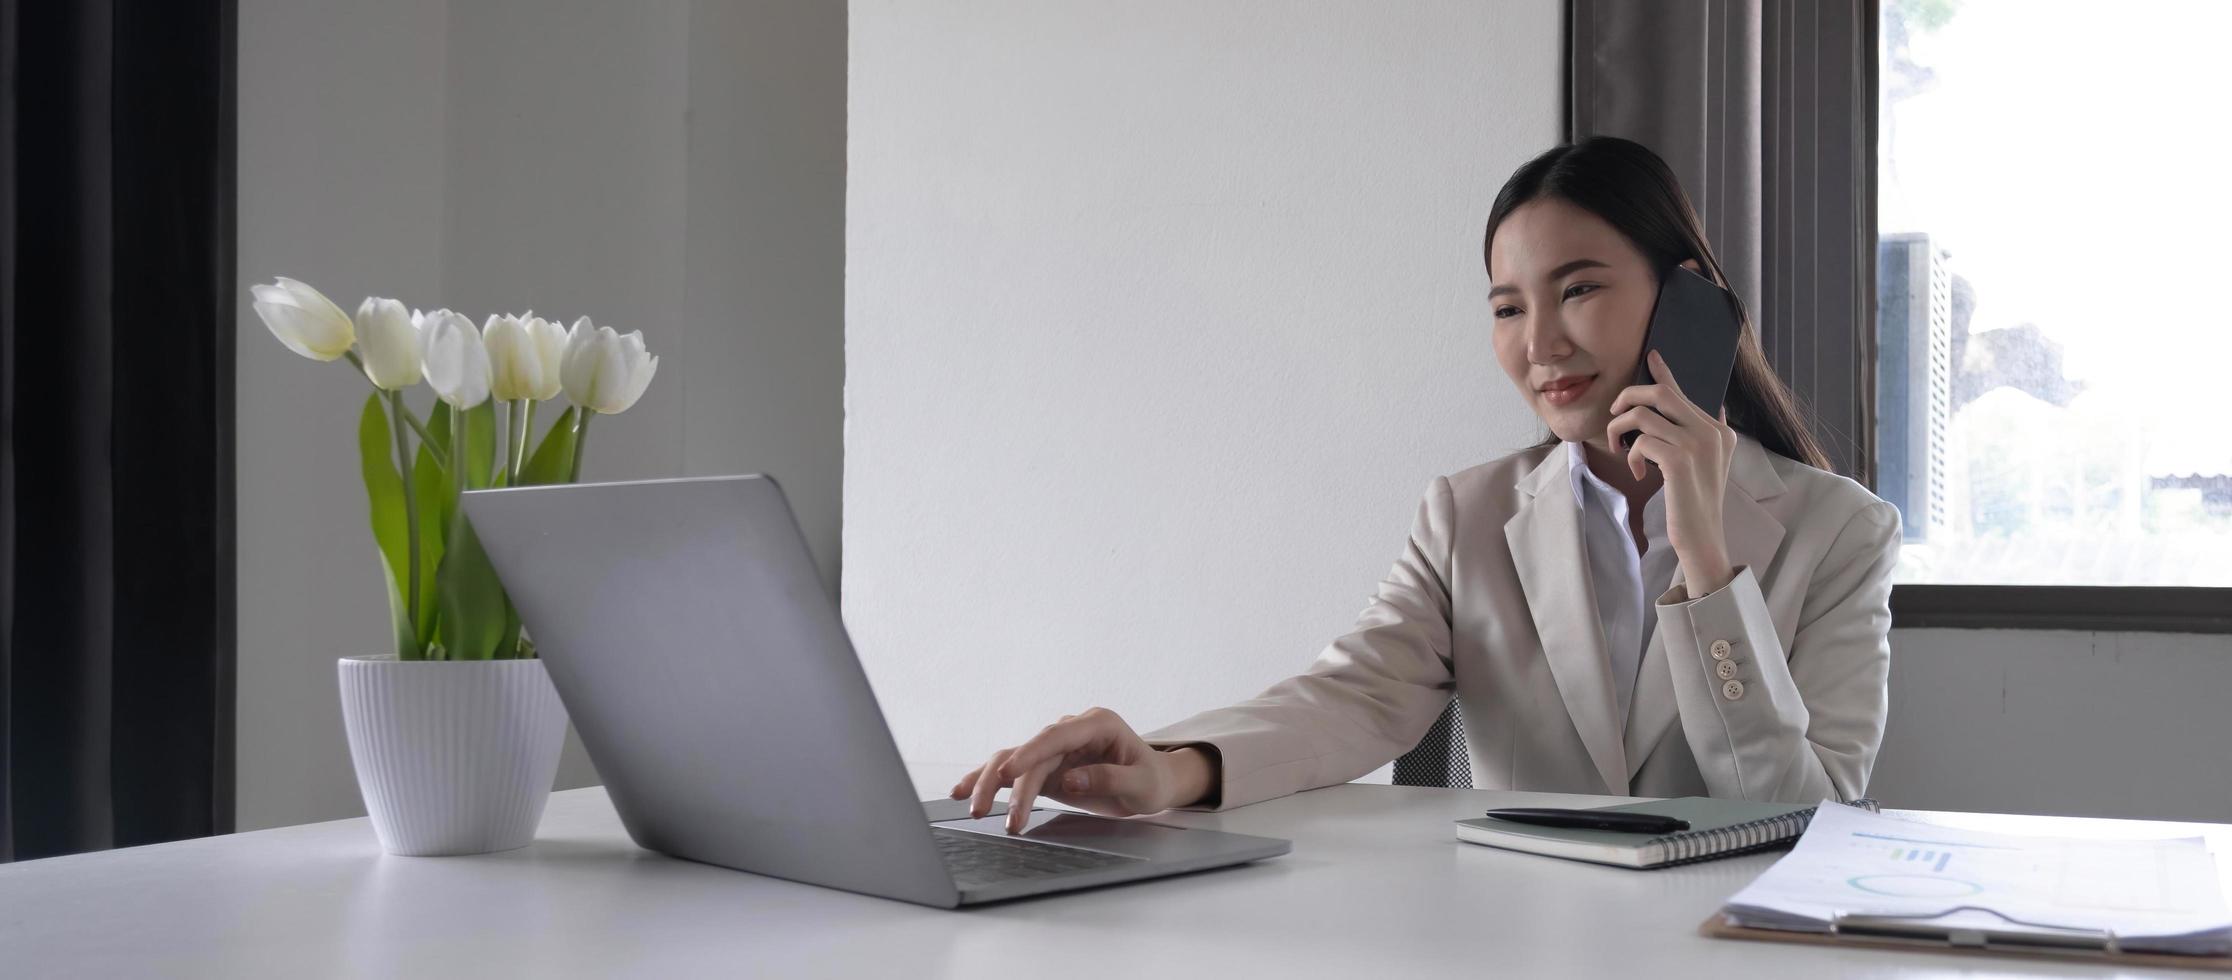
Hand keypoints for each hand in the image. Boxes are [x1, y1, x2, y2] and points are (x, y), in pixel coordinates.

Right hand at [947, 707, 1211, 833]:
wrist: (1153, 782)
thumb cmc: (1150, 779)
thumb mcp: (1140, 783)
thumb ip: (1108, 778)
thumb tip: (1070, 778)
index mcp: (1097, 724)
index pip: (1056, 735)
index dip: (1031, 752)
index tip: (1011, 771)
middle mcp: (1071, 730)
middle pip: (1029, 750)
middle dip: (1006, 781)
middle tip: (989, 812)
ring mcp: (1056, 747)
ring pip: (1013, 758)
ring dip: (991, 782)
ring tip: (974, 809)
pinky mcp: (1046, 765)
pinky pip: (1013, 771)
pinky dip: (989, 780)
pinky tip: (963, 791)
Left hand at [1606, 349, 1737, 594]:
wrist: (1702, 537)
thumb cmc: (1696, 502)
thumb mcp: (1710, 464)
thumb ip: (1707, 435)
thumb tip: (1716, 407)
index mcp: (1718, 430)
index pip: (1683, 392)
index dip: (1663, 372)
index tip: (1651, 355)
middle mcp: (1712, 432)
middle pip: (1660, 393)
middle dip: (1628, 397)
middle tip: (1614, 415)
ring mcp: (1697, 445)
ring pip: (1642, 415)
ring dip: (1620, 430)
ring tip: (1621, 450)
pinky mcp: (1679, 461)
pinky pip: (1641, 442)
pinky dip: (1632, 455)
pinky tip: (1639, 473)